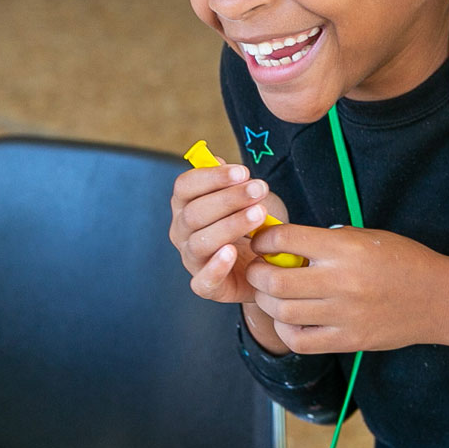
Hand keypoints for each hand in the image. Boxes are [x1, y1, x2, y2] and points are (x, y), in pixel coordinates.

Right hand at [168, 154, 287, 307]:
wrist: (267, 265)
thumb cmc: (252, 226)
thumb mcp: (247, 199)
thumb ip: (231, 180)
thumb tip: (217, 160)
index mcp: (186, 206)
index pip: (185, 186)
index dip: (212, 177)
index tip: (243, 172)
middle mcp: (182, 232)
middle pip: (194, 212)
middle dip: (229, 199)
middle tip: (259, 190)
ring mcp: (191, 260)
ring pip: (200, 242)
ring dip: (231, 225)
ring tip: (258, 215)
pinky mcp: (207, 286)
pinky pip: (203, 281)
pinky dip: (216, 267)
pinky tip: (233, 252)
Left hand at [243, 223, 448, 354]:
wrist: (438, 298)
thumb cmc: (402, 261)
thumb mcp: (365, 237)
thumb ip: (324, 242)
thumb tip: (283, 246)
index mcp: (345, 248)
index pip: (285, 239)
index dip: (264, 240)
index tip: (261, 243)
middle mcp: (341, 281)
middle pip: (275, 280)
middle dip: (257, 273)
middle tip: (257, 270)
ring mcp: (345, 314)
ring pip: (282, 312)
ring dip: (267, 302)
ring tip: (271, 294)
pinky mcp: (349, 340)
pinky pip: (300, 340)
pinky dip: (285, 330)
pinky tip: (288, 320)